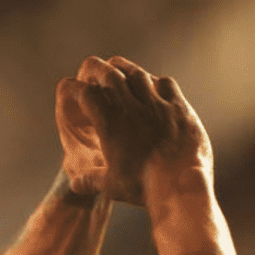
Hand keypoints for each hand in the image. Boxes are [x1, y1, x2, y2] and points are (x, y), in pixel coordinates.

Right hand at [55, 56, 211, 206]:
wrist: (180, 184)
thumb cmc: (143, 186)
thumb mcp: (112, 186)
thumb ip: (91, 181)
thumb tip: (76, 185)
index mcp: (110, 123)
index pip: (86, 93)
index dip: (77, 88)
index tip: (74, 88)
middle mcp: (132, 107)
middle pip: (109, 74)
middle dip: (97, 69)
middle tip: (92, 68)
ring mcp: (157, 104)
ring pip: (137, 73)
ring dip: (126, 70)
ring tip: (120, 70)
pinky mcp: (180, 108)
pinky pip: (166, 84)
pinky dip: (157, 82)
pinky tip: (156, 86)